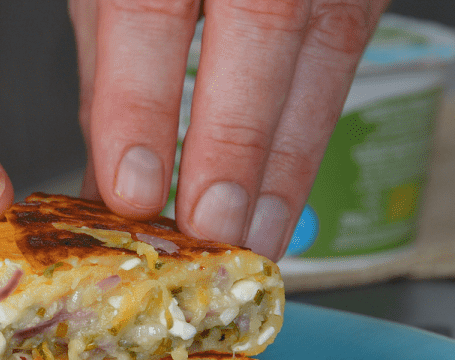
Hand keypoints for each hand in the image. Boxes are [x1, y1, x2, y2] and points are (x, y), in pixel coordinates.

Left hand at [69, 0, 385, 259]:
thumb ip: (112, 65)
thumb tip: (108, 178)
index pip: (151, 7)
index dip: (140, 101)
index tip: (131, 187)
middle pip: (260, 25)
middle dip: (235, 142)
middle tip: (210, 234)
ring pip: (324, 47)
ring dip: (289, 159)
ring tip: (255, 241)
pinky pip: (346, 52)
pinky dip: (312, 133)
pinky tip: (288, 194)